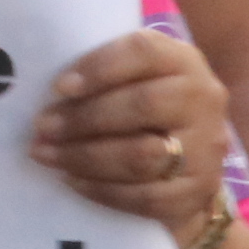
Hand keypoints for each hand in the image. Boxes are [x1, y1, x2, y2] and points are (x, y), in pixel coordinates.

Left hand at [31, 27, 228, 233]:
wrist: (186, 163)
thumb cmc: (141, 107)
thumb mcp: (132, 77)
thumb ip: (103, 72)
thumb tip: (46, 85)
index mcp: (182, 60)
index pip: (144, 51)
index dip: (100, 67)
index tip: (60, 87)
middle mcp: (203, 100)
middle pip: (142, 105)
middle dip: (83, 118)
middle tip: (41, 126)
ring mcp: (207, 149)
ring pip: (142, 155)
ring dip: (85, 157)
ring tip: (46, 153)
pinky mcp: (198, 191)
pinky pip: (146, 197)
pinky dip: (103, 190)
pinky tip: (72, 180)